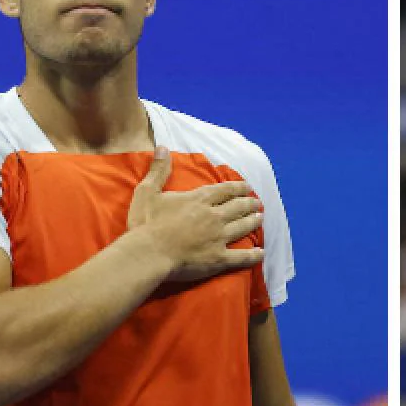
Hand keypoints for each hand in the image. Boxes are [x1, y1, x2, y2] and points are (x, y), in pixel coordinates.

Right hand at [128, 147, 264, 282]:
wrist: (148, 253)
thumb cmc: (146, 224)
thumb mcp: (147, 192)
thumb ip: (158, 170)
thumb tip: (163, 148)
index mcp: (199, 199)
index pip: (224, 190)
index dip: (238, 187)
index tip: (247, 187)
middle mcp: (214, 216)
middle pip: (238, 207)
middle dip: (249, 203)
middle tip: (258, 203)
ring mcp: (218, 237)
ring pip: (243, 227)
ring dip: (253, 221)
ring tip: (260, 218)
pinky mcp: (218, 258)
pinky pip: (241, 256)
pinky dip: (252, 255)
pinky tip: (260, 253)